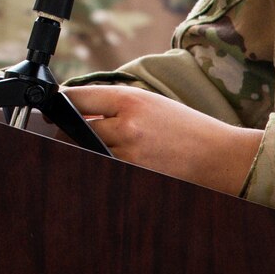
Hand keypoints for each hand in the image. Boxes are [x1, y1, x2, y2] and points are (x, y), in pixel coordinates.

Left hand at [62, 85, 263, 194]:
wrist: (221, 156)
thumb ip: (116, 105)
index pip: (80, 97)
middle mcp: (127, 126)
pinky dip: (103, 165)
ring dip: (85, 149)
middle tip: (65, 130)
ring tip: (95, 147)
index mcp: (131, 100)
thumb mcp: (152, 103)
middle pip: (75, 128)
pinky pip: (106, 169)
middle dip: (69, 130)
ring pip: (88, 151)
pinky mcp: (135, 176)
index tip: (54, 106)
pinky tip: (110, 162)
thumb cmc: (187, 127)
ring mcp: (129, 155)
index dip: (62, 101)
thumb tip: (80, 112)